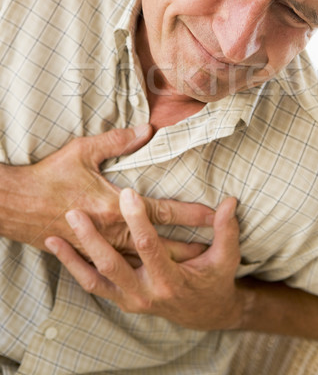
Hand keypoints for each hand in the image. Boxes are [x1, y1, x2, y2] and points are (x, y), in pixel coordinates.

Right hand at [0, 127, 214, 262]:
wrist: (13, 205)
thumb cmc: (49, 176)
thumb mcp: (82, 151)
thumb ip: (118, 141)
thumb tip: (147, 129)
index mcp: (113, 207)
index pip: (161, 211)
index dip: (189, 213)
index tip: (213, 214)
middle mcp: (111, 231)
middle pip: (158, 243)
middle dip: (187, 246)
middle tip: (214, 251)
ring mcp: (100, 246)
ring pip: (142, 260)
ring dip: (167, 262)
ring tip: (193, 266)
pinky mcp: (88, 253)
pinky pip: (120, 267)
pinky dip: (139, 269)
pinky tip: (149, 273)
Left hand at [45, 190, 241, 329]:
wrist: (204, 315)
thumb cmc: (215, 281)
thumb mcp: (226, 258)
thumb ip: (226, 229)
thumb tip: (230, 201)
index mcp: (170, 281)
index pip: (149, 246)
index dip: (138, 219)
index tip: (127, 193)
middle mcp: (145, 293)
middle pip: (112, 264)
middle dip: (91, 238)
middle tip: (75, 212)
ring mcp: (129, 299)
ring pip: (94, 279)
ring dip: (73, 257)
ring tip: (53, 236)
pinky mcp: (121, 299)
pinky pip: (92, 285)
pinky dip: (74, 268)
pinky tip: (59, 250)